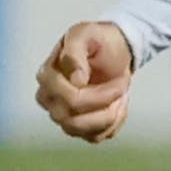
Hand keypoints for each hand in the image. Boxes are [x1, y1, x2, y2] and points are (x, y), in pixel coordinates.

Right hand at [34, 21, 135, 142]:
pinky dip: (113, 124)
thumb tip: (76, 80)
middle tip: (123, 84)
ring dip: (110, 115)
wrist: (112, 50)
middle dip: (106, 103)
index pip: (70, 99)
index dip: (101, 94)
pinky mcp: (77, 125)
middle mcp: (48, 99)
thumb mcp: (85, 34)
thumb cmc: (97, 40)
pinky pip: (94, 137)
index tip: (121, 76)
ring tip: (120, 96)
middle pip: (73, 119)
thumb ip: (75, 51)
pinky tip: (118, 105)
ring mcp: (61, 114)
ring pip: (82, 132)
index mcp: (46, 76)